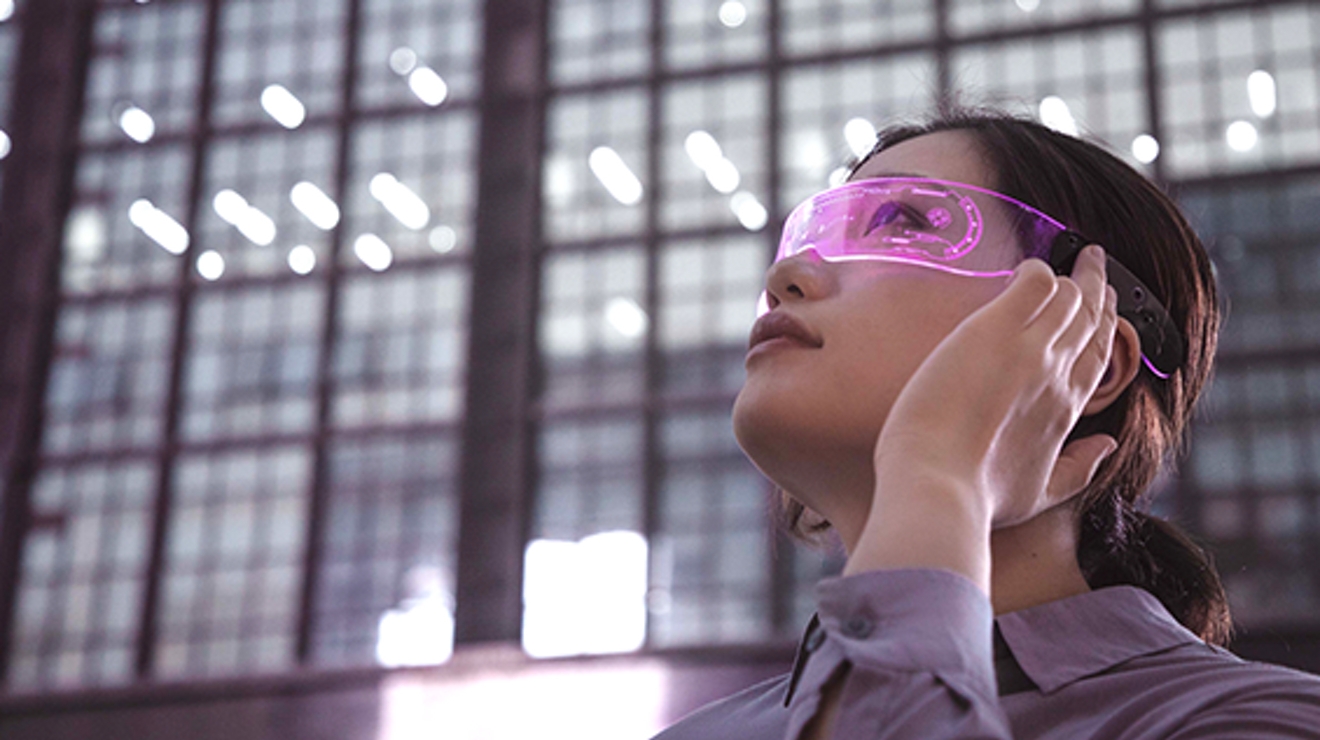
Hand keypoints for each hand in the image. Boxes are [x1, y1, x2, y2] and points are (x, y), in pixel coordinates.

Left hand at [872, 244, 1119, 528]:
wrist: (936, 485)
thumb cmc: (976, 496)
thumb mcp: (1039, 494)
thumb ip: (1078, 469)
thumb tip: (1107, 447)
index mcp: (1066, 409)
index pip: (1098, 354)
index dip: (1106, 324)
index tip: (1104, 304)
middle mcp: (1057, 374)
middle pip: (1090, 318)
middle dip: (1097, 288)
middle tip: (1096, 264)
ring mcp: (1030, 349)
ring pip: (1069, 296)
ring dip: (1072, 276)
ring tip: (1072, 258)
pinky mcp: (994, 330)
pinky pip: (1034, 282)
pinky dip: (1037, 270)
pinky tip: (1028, 268)